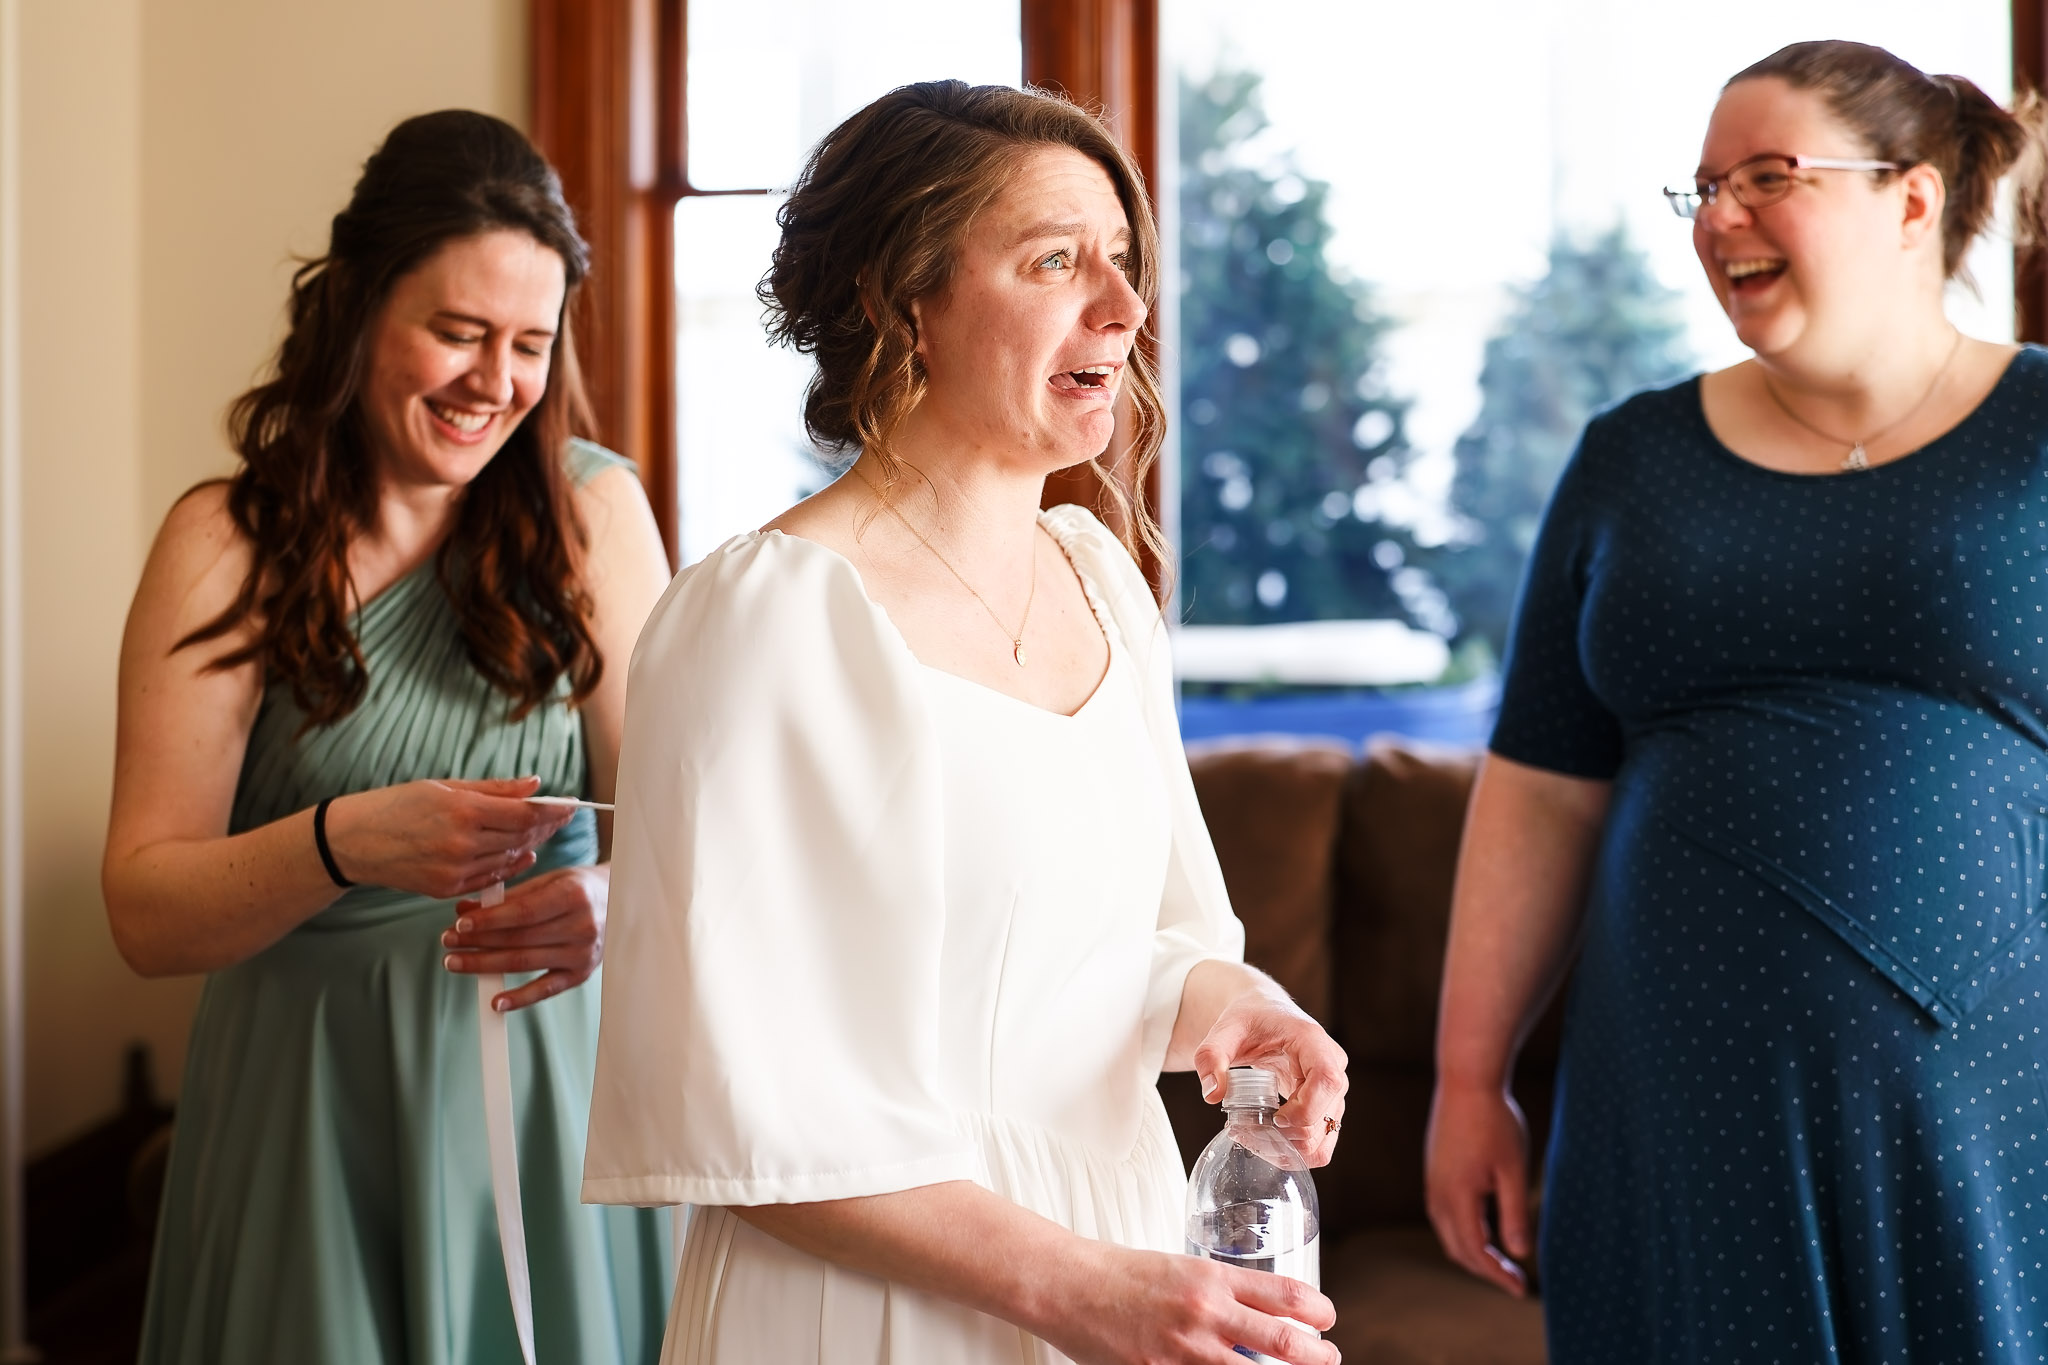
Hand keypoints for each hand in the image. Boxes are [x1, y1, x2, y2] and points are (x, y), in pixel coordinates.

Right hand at [323, 776, 573, 899]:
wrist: (351, 842)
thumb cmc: (396, 804)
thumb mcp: (445, 786)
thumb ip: (495, 789)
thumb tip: (535, 785)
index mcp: (462, 810)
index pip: (524, 814)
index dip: (552, 810)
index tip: (571, 804)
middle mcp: (461, 843)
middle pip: (522, 837)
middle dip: (547, 825)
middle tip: (565, 815)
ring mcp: (454, 871)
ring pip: (509, 858)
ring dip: (530, 844)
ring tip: (544, 830)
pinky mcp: (445, 890)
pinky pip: (491, 878)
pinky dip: (509, 864)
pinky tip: (522, 853)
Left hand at [440, 863, 606, 1011]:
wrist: (621, 901)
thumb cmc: (578, 887)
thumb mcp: (548, 880)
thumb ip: (509, 896)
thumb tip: (465, 910)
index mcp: (573, 895)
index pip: (522, 913)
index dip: (489, 921)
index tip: (460, 924)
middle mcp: (582, 926)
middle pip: (519, 939)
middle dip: (478, 942)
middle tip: (447, 941)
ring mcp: (583, 953)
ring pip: (525, 963)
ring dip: (485, 965)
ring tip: (455, 962)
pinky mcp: (582, 973)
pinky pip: (546, 989)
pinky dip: (520, 998)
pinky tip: (495, 1002)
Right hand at [1039, 1243, 1338, 1364]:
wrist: (1068, 1286)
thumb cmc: (1120, 1274)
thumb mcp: (1179, 1268)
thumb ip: (1218, 1293)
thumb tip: (1254, 1320)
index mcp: (1212, 1277)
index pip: (1286, 1294)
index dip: (1319, 1311)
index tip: (1327, 1318)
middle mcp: (1206, 1313)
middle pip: (1285, 1343)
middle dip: (1318, 1356)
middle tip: (1329, 1358)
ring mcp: (1185, 1351)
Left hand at [1192, 994, 1348, 1166]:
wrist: (1264, 1015)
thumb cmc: (1250, 1018)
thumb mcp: (1224, 1030)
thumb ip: (1211, 1056)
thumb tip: (1213, 1094)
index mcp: (1314, 1042)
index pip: (1327, 1080)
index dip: (1305, 1109)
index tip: (1274, 1117)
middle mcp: (1333, 1068)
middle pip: (1325, 1118)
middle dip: (1285, 1135)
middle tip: (1245, 1130)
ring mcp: (1332, 1091)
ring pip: (1323, 1139)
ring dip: (1289, 1149)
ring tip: (1254, 1137)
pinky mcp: (1325, 1108)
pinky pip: (1319, 1144)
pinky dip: (1294, 1152)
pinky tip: (1266, 1140)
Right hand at [1424, 1078, 1531, 1295]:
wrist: (1465, 1082)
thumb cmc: (1494, 1121)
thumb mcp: (1513, 1169)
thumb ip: (1515, 1214)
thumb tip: (1520, 1253)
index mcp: (1458, 1196)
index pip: (1476, 1251)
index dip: (1498, 1275)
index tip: (1522, 1289)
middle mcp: (1438, 1195)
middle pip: (1458, 1249)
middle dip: (1486, 1270)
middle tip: (1516, 1280)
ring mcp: (1433, 1183)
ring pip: (1449, 1234)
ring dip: (1473, 1253)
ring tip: (1502, 1260)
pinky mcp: (1435, 1173)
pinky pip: (1445, 1216)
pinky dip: (1464, 1233)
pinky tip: (1486, 1229)